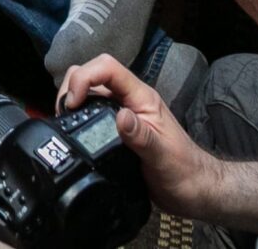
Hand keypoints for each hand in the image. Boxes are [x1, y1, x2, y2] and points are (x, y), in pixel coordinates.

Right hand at [56, 54, 222, 221]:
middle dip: (72, 86)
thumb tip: (120, 117)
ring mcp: (122, 114)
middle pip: (93, 73)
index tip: (73, 103)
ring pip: (90, 91)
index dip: (85, 77)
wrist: (193, 190)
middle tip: (64, 115)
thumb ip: (142, 137)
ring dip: (73, 100)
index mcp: (142, 98)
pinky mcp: (116, 129)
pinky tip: (74, 133)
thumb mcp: (163, 157)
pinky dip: (78, 117)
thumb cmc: (184, 171)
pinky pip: (92, 112)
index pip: (108, 67)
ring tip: (65, 123)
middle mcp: (130, 101)